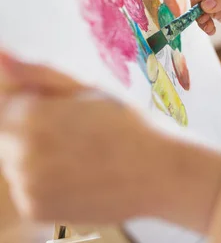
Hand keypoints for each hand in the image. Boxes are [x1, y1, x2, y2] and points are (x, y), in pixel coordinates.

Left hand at [0, 52, 220, 233]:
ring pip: (17, 163)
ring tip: (84, 156)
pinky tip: (81, 176)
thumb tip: (2, 55)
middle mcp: (19, 151)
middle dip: (35, 130)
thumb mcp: (88, 88)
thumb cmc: (130, 125)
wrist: (160, 172)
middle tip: (81, 134)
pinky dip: (47, 184)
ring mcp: (25, 184)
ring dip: (39, 158)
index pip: (7, 103)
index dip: (38, 104)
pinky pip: (28, 190)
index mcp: (29, 114)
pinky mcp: (35, 209)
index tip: (67, 111)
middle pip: (9, 134)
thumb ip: (39, 73)